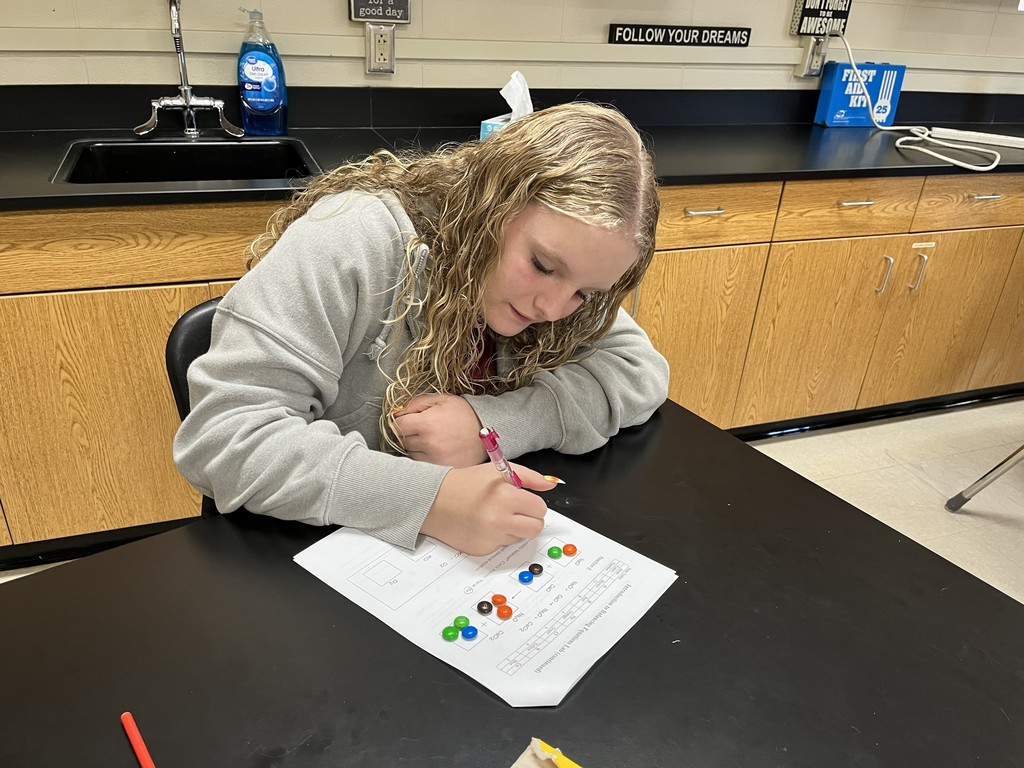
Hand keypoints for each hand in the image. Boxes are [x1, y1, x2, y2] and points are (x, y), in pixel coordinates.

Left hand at [394, 394, 485, 466]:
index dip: (401, 421)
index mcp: (426, 424)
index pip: (397, 426)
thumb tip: (398, 412)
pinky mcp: (441, 468)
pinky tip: (436, 449)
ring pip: (411, 454)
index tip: (406, 420)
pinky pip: (423, 464)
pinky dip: (425, 457)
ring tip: (431, 438)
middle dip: (409, 433)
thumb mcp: (442, 400)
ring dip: (416, 447)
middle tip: (422, 428)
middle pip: (403, 440)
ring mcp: (434, 459)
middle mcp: (428, 443)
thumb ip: (417, 403)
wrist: (488, 431)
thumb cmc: (465, 414)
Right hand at [420, 464, 557, 554]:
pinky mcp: (482, 549)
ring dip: (512, 529)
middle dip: (530, 520)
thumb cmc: (465, 483)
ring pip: (519, 538)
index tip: (523, 500)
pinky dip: (497, 537)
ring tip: (493, 515)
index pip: (540, 509)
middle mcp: (498, 519)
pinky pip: (501, 546)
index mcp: (505, 496)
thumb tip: (551, 484)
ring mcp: (490, 537)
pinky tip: (483, 525)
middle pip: (535, 529)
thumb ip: (529, 477)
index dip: (533, 504)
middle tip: (516, 511)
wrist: (433, 500)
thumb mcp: (498, 471)